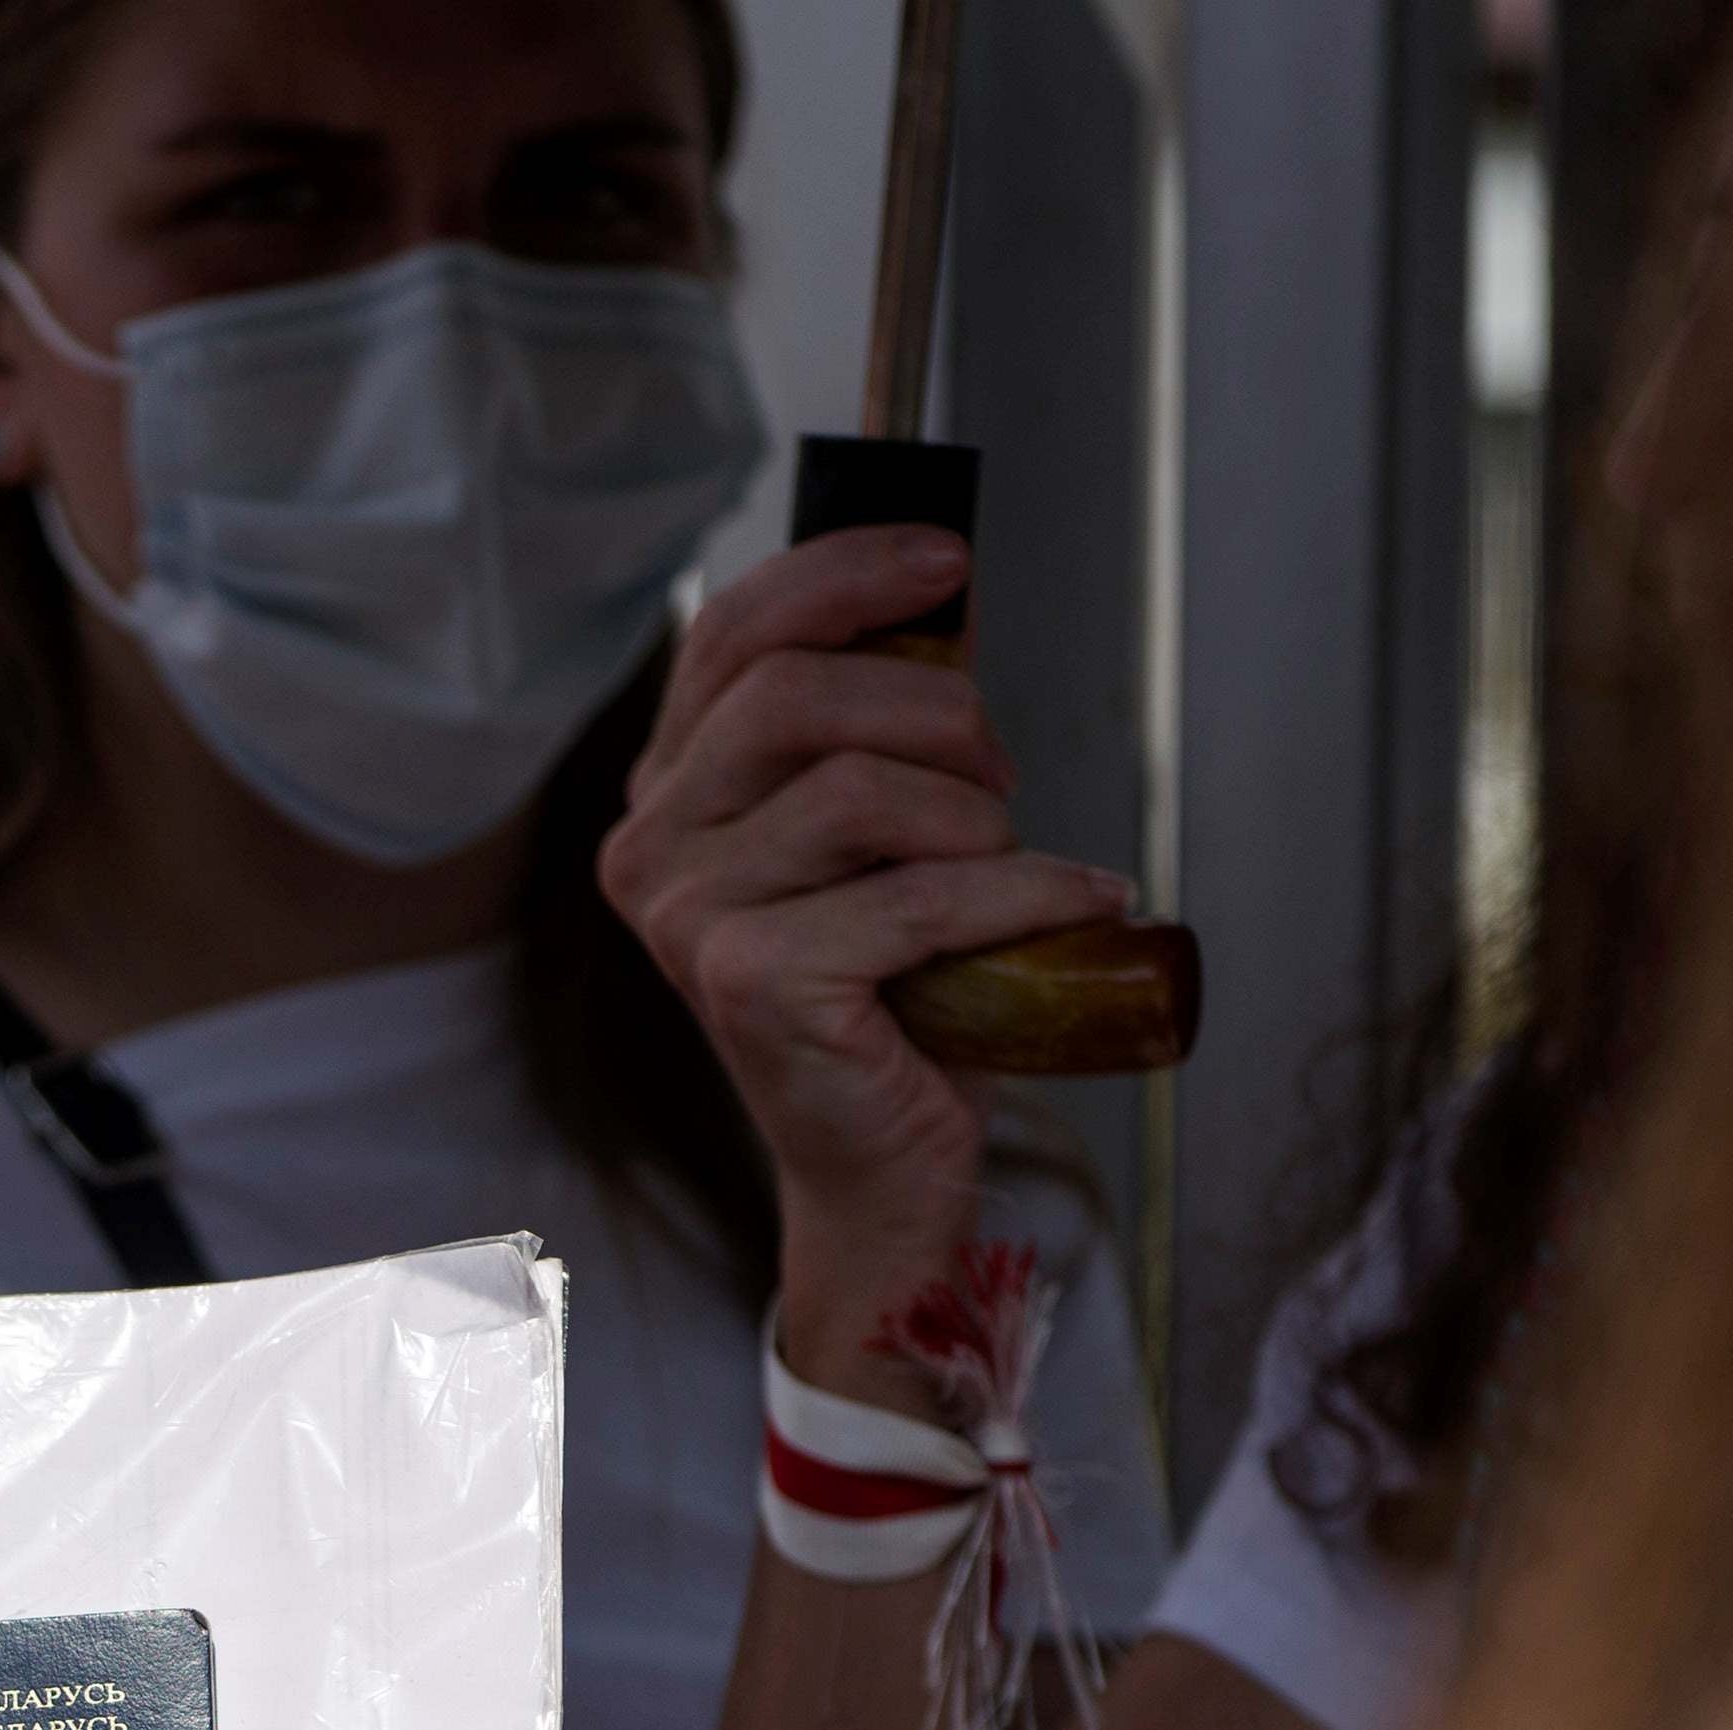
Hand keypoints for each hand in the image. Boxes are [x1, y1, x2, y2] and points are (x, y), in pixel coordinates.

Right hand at [597, 528, 1131, 1400]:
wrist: (878, 1165)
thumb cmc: (889, 995)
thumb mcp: (879, 835)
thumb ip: (882, 727)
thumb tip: (946, 604)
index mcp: (667, 794)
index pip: (729, 633)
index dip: (841, 575)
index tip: (949, 561)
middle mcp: (650, 850)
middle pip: (789, 694)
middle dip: (931, 708)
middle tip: (1003, 771)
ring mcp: (687, 920)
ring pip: (854, 789)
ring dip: (974, 814)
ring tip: (1017, 857)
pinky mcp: (750, 984)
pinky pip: (912, 895)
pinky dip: (1022, 890)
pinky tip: (1082, 899)